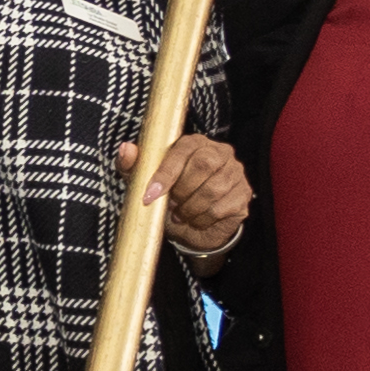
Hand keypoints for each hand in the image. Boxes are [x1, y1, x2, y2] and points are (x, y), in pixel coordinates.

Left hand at [129, 133, 250, 258]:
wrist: (188, 227)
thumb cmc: (167, 197)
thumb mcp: (144, 182)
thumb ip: (133, 165)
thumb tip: (126, 148)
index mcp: (195, 143)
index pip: (183, 150)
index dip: (165, 173)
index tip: (150, 195)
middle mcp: (220, 153)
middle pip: (204, 165)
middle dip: (182, 190)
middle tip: (171, 204)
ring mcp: (235, 173)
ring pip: (214, 188)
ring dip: (190, 207)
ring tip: (180, 213)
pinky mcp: (243, 195)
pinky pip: (222, 208)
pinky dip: (202, 219)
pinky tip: (195, 219)